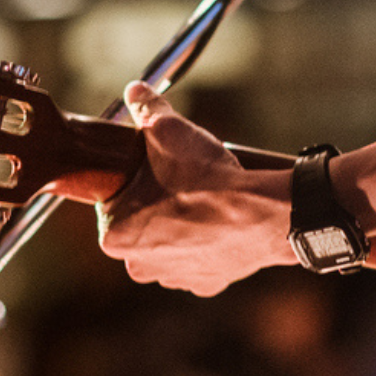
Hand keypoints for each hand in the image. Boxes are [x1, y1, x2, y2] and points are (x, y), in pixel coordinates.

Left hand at [96, 82, 292, 295]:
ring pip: (170, 244)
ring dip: (181, 225)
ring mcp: (173, 278)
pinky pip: (200, 259)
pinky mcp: (206, 284)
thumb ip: (145, 108)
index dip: (134, 180)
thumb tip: (135, 90)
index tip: (154, 169)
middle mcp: (138, 265)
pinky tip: (219, 223)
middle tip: (180, 180)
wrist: (262, 214)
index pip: (114, 202)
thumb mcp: (168, 131)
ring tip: (202, 199)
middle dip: (156, 204)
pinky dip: (208, 242)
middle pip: (140, 225)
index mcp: (114, 236)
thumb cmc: (206, 179)